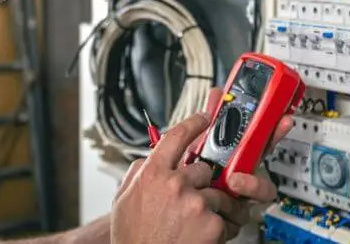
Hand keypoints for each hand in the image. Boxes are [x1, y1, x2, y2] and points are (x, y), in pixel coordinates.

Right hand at [114, 87, 295, 242]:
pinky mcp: (212, 224)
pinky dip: (219, 229)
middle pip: (203, 168)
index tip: (204, 117)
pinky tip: (202, 237)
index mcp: (152, 173)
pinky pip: (225, 218)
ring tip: (196, 224)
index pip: (177, 136)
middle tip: (190, 202)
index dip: (194, 123)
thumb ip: (139, 172)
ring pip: (218, 193)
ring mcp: (195, 203)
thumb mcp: (124, 197)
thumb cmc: (133, 236)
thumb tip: (150, 158)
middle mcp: (174, 184)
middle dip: (200, 184)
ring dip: (213, 208)